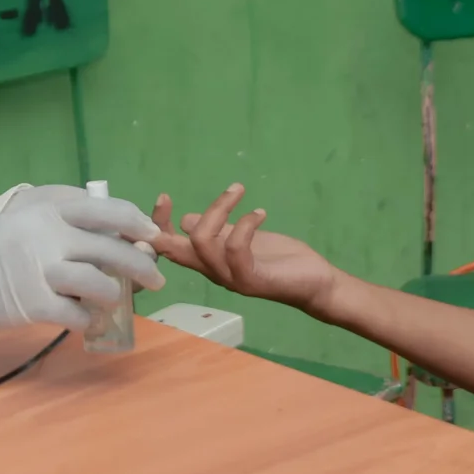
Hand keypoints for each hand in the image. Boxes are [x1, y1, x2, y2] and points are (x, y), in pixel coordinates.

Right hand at [0, 185, 162, 333]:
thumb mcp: (24, 219)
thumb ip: (63, 224)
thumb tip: (115, 239)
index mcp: (48, 210)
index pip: (108, 211)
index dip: (138, 223)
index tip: (152, 235)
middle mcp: (49, 236)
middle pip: (114, 250)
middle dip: (143, 267)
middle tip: (156, 281)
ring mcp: (42, 271)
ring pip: (102, 285)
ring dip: (113, 296)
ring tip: (108, 302)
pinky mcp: (34, 305)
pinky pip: (79, 316)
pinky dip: (87, 320)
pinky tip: (83, 320)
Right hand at [149, 186, 344, 314]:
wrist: (315, 283)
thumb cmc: (280, 260)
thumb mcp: (241, 239)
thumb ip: (217, 231)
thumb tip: (186, 221)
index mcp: (208, 260)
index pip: (169, 246)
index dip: (158, 224)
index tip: (164, 197)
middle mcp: (213, 271)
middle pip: (174, 249)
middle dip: (165, 221)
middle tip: (169, 197)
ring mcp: (231, 277)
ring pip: (203, 242)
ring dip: (218, 209)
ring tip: (239, 190)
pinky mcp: (251, 280)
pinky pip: (236, 249)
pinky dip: (244, 224)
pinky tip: (259, 214)